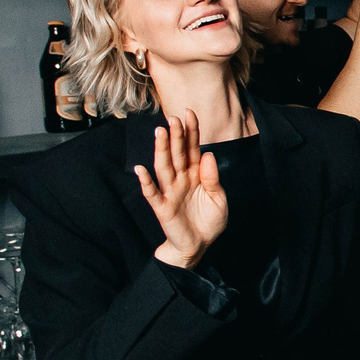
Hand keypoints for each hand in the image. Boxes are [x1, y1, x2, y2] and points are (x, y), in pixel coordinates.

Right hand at [136, 113, 228, 269]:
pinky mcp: (162, 207)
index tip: (189, 113)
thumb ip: (213, 178)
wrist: (198, 246)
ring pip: (164, 167)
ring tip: (160, 133)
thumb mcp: (219, 199)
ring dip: (161, 150)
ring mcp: (170, 192)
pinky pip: (152, 193)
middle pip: (177, 154)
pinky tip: (140, 170)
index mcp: (196, 175)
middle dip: (176, 136)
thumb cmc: (208, 222)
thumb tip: (208, 155)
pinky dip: (146, 182)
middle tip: (174, 118)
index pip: (192, 149)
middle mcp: (181, 179)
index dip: (191, 132)